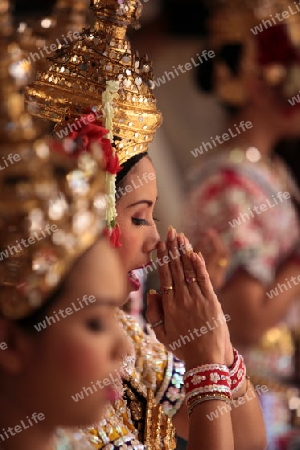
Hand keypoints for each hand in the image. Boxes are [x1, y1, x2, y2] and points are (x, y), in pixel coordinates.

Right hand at [147, 227, 232, 369]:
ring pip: (189, 271)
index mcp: (168, 306)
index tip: (160, 245)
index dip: (163, 259)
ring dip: (184, 252)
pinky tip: (195, 253)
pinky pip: (204, 279)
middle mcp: (181, 299)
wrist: (206, 359)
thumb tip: (152, 291)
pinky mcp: (212, 301)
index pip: (164, 276)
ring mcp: (197, 299)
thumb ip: (153, 313)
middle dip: (173, 249)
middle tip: (170, 232)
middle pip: (176, 269)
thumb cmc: (183, 347)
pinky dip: (199, 265)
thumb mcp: (161, 334)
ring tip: (180, 237)